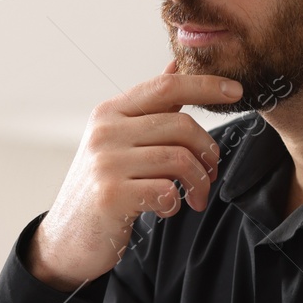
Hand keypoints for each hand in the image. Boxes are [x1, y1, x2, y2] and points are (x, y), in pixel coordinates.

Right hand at [28, 63, 239, 289]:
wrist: (66, 238)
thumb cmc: (103, 185)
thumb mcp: (120, 139)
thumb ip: (151, 106)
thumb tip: (176, 64)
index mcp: (110, 112)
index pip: (165, 86)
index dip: (205, 85)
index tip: (236, 92)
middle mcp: (105, 132)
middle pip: (181, 125)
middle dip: (208, 152)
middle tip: (211, 174)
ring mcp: (105, 163)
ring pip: (179, 159)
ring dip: (198, 183)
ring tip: (196, 197)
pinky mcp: (110, 196)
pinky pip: (165, 190)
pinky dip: (175, 202)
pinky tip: (166, 209)